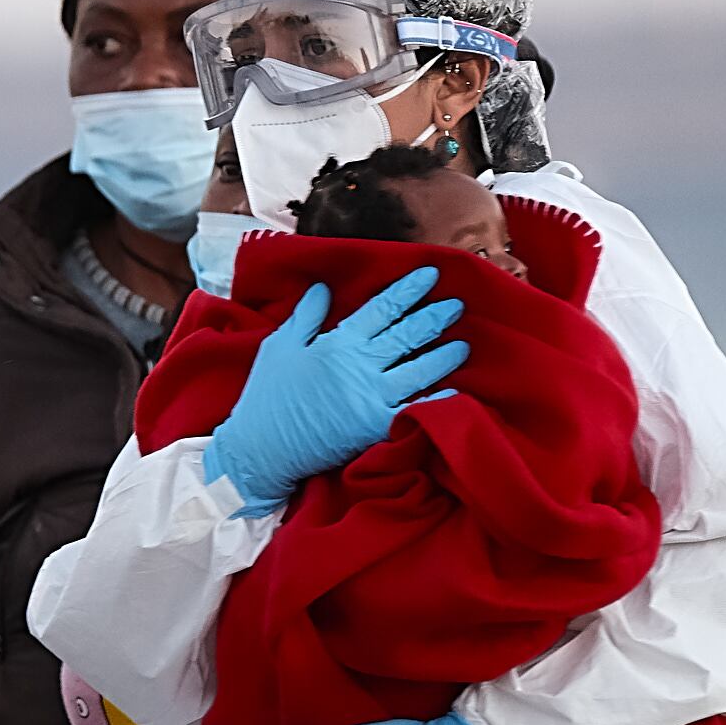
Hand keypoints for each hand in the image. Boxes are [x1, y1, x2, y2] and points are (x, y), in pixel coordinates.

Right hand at [202, 266, 467, 516]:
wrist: (261, 450)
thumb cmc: (266, 397)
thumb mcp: (279, 346)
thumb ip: (305, 316)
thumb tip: (323, 287)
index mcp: (338, 342)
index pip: (382, 308)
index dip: (408, 290)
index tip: (430, 275)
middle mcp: (360, 366)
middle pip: (407, 335)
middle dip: (435, 317)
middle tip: (458, 305)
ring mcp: (371, 397)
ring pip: (419, 370)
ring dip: (444, 356)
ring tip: (464, 345)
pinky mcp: (375, 428)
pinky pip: (414, 410)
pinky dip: (436, 401)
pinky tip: (455, 392)